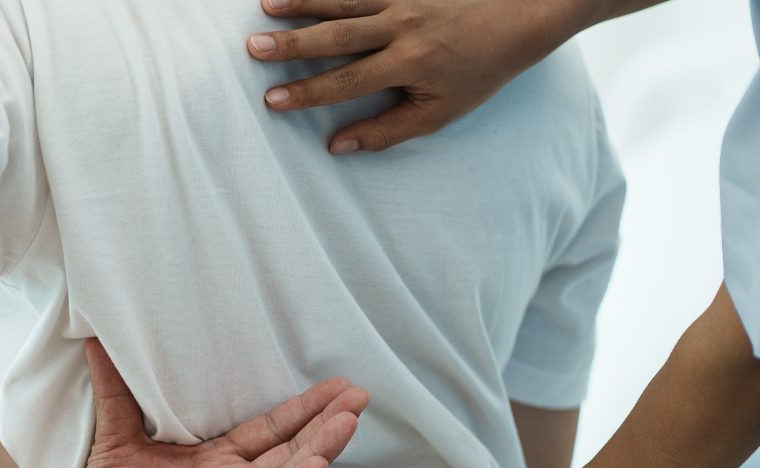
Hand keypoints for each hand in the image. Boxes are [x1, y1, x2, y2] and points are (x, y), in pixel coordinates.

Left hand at [64, 339, 369, 467]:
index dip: (300, 408)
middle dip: (324, 421)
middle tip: (359, 394)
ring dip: (320, 447)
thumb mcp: (115, 436)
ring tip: (351, 420)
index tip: (334, 385)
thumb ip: (115, 392)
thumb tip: (94, 341)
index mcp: (212, 463)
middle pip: (288, 447)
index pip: (266, 430)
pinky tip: (320, 461)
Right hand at [245, 0, 589, 152]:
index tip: (271, 100)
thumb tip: (336, 146)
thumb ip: (386, 131)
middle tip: (253, 48)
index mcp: (410, 63)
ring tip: (265, 6)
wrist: (522, 14)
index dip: (307, 93)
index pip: (347, 81)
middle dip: (292, 44)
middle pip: (337, 35)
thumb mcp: (440, 112)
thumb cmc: (479, 69)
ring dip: (302, 2)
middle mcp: (403, 26)